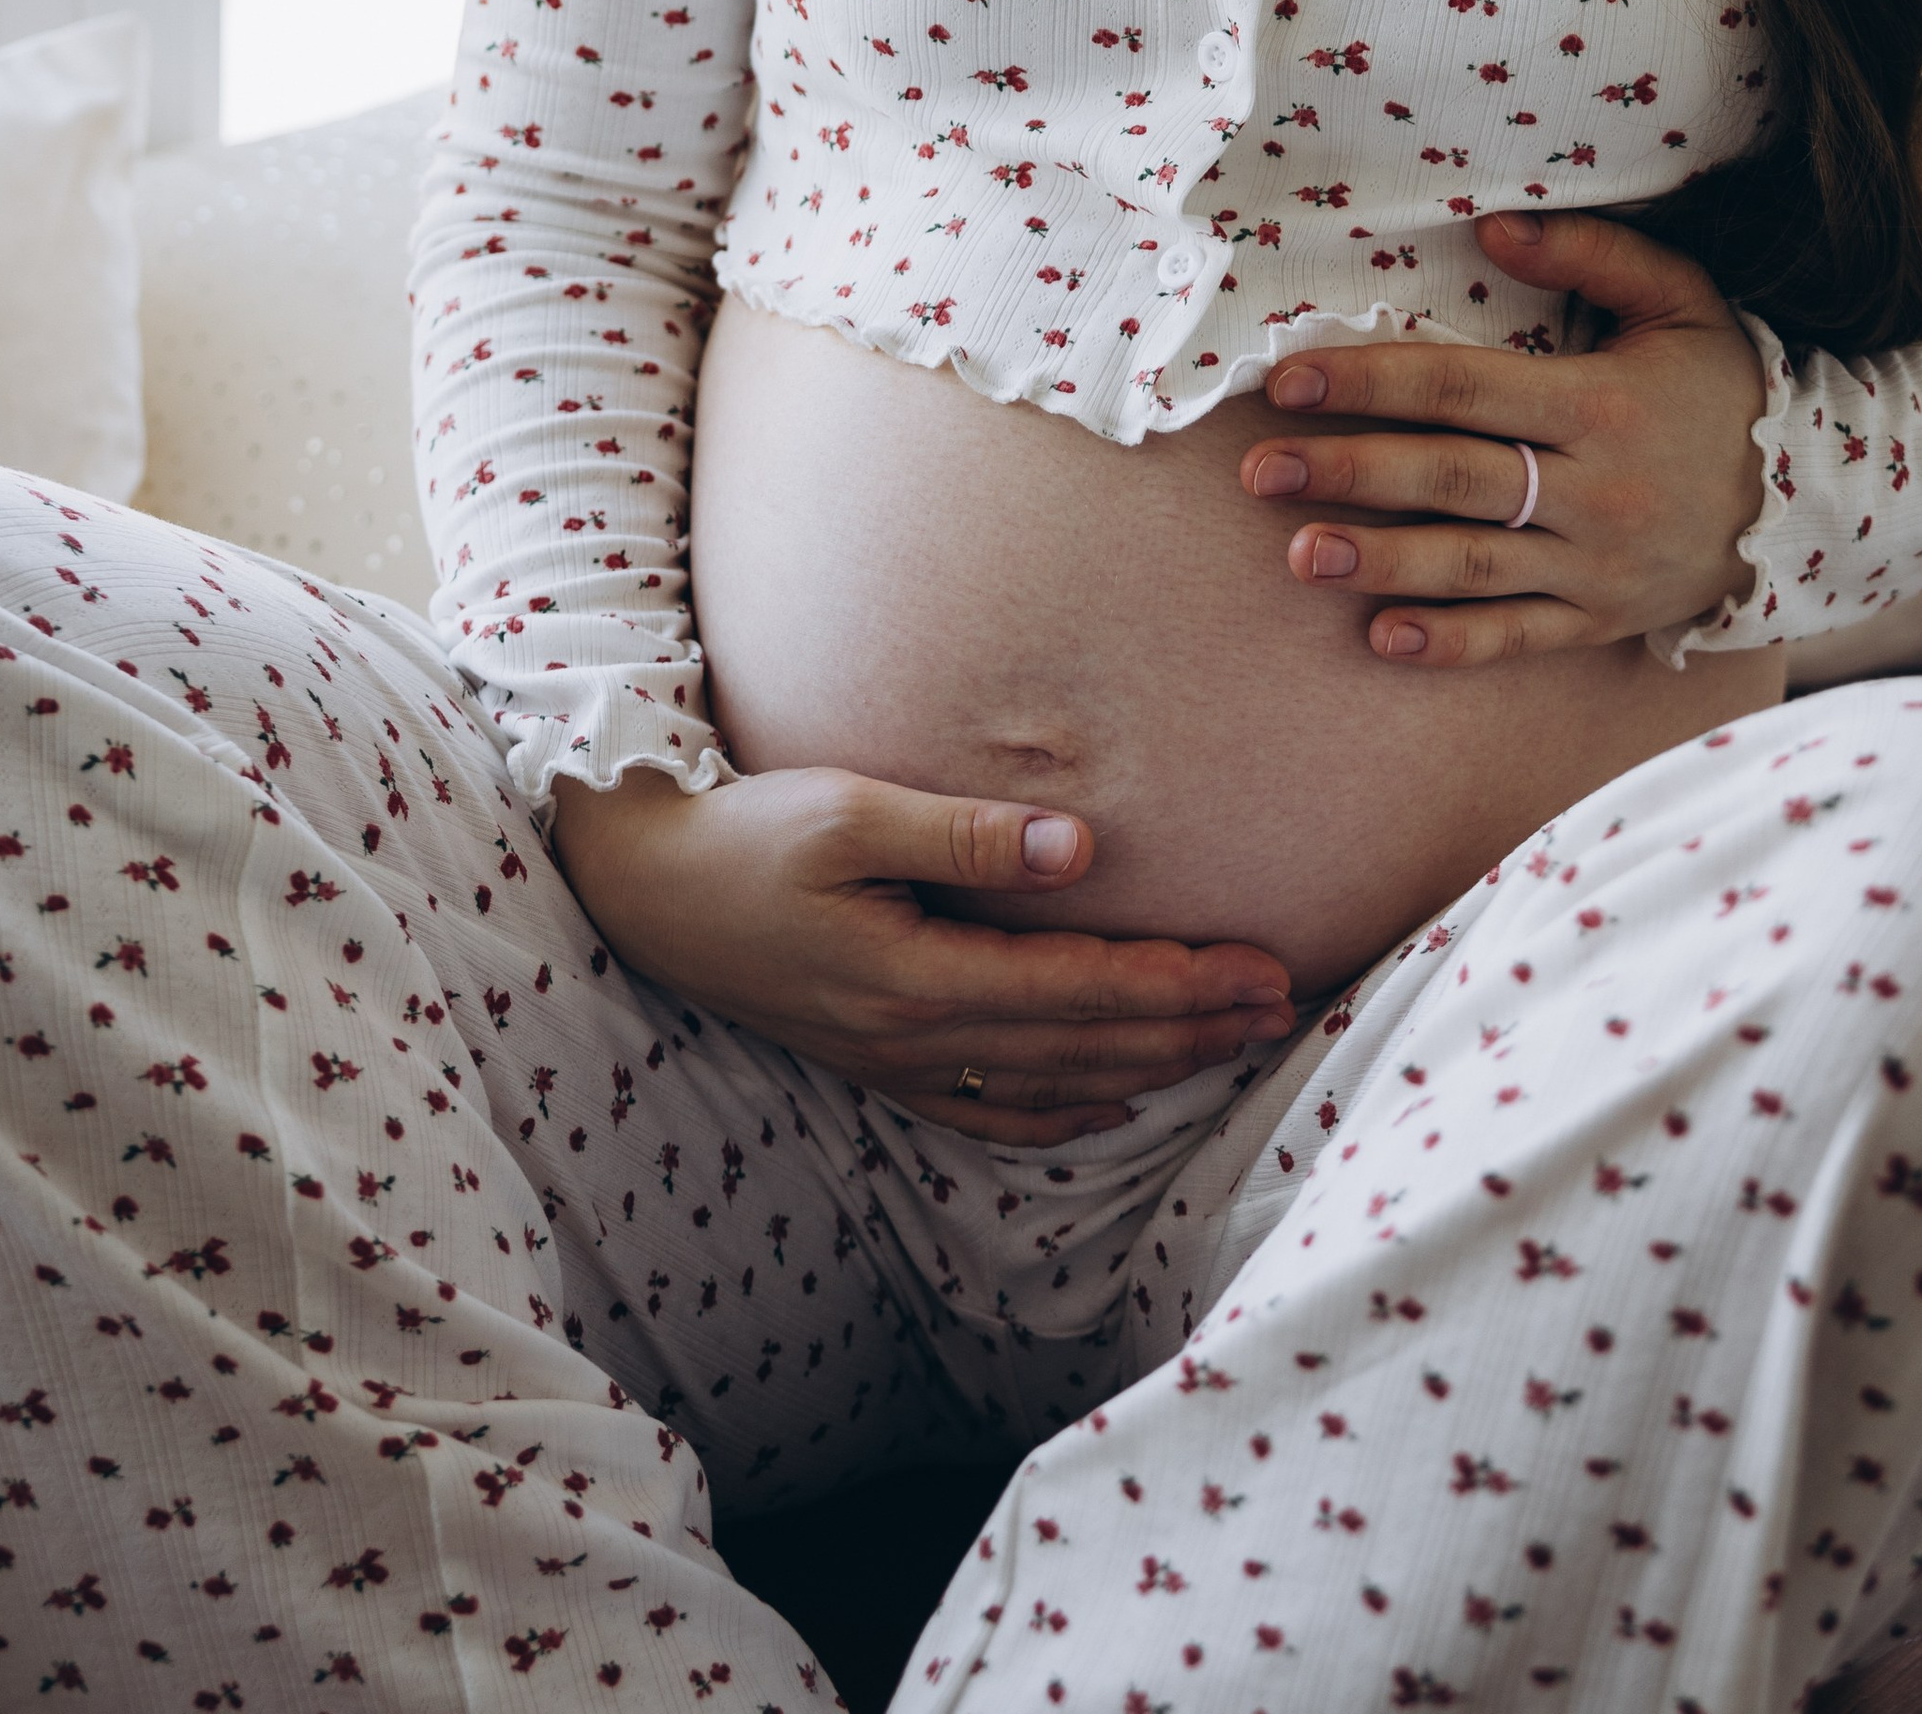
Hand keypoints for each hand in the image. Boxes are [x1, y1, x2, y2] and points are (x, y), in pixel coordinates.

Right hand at [550, 763, 1294, 1144]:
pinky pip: (988, 1108)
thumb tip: (1083, 848)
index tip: (1261, 967)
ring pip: (1049, 1085)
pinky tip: (1109, 1103)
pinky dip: (1061, 1111)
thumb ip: (970, 835)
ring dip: (1148, 1066)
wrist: (638, 884)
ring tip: (1230, 1044)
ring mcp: (892, 1060)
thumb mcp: (849, 810)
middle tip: (1284, 1005)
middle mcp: (913, 1039)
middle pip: (1085, 1048)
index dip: (1179, 984)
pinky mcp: (873, 1058)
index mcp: (915, 979)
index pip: (1081, 993)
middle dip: (1191, 1029)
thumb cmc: (742, 832)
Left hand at [1238, 208, 1765, 666]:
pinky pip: (1517, 638)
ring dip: (1380, 563)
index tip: (1291, 380)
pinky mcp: (1600, 621)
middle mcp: (1595, 491)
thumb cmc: (1726, 385)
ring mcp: (1596, 567)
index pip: (1464, 389)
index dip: (1373, 383)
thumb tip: (1490, 230)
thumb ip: (1594, 255)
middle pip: (1451, 478)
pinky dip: (1450, 643)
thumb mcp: (1683, 299)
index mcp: (1602, 404)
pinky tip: (1380, 638)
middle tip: (1258, 470)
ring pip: (1472, 566)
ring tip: (1297, 556)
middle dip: (1349, 472)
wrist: (1813, 498)